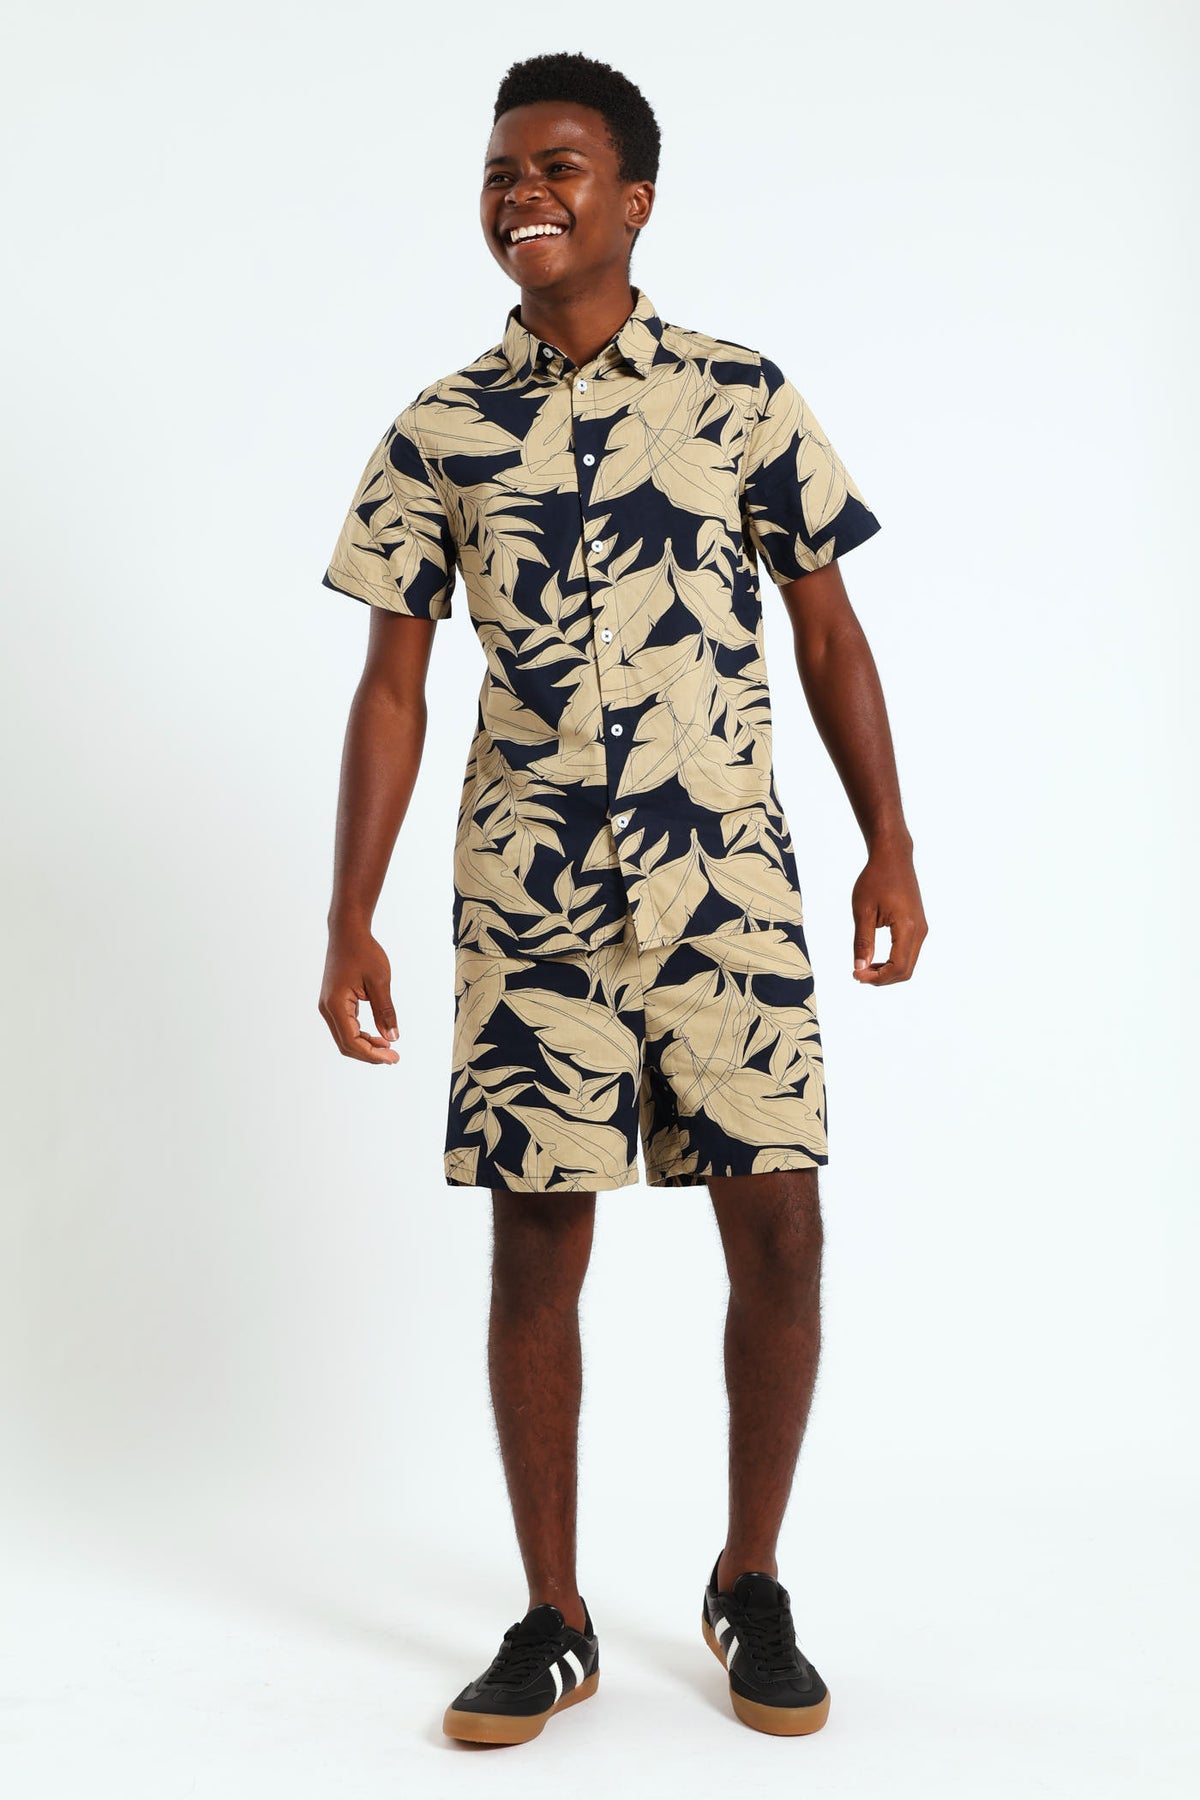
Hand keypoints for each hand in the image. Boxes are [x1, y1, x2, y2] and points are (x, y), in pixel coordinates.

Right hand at [318, 925, 400, 1061]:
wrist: (348, 932)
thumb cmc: (364, 952)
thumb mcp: (379, 981)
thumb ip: (385, 1011)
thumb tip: (393, 1037)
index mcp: (335, 1004)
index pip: (352, 1041)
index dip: (373, 1054)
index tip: (393, 1057)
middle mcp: (327, 1008)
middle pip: (346, 1044)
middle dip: (369, 1054)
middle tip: (394, 1058)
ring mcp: (329, 1006)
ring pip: (345, 1037)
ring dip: (366, 1045)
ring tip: (389, 1048)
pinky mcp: (334, 1002)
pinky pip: (346, 1026)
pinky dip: (361, 1035)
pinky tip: (378, 1036)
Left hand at [851, 845, 927, 985]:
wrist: (893, 858)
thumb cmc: (875, 879)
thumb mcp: (863, 911)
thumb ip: (862, 941)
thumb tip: (860, 968)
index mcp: (908, 927)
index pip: (898, 967)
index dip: (877, 978)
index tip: (856, 974)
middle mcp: (920, 930)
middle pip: (906, 970)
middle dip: (882, 978)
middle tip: (858, 974)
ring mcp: (921, 928)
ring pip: (909, 963)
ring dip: (888, 971)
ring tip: (864, 968)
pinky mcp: (918, 926)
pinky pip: (909, 952)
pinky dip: (894, 962)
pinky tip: (875, 958)